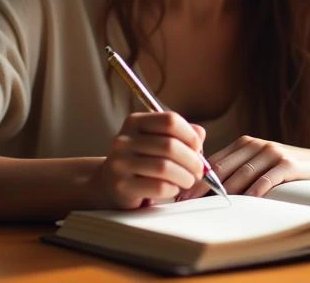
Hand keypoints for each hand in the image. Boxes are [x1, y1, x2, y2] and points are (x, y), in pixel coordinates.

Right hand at [88, 112, 205, 208]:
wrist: (109, 184)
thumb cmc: (141, 162)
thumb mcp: (157, 142)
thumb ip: (180, 135)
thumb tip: (200, 135)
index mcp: (135, 122)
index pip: (170, 120)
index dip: (190, 135)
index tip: (198, 148)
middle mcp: (124, 140)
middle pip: (170, 145)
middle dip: (192, 160)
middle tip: (199, 170)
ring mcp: (120, 162)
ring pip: (165, 167)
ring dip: (185, 176)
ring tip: (188, 180)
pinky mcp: (121, 186)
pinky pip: (158, 187)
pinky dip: (172, 189)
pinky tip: (172, 189)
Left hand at [180, 135, 309, 199]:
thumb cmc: (290, 170)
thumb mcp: (261, 165)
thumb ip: (238, 170)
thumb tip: (204, 190)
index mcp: (245, 144)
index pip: (214, 161)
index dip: (195, 178)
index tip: (180, 194)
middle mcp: (256, 145)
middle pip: (223, 166)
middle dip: (201, 185)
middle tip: (185, 200)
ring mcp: (273, 153)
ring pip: (242, 173)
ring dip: (224, 190)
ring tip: (209, 205)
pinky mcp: (289, 164)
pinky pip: (267, 178)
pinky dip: (255, 189)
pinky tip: (246, 200)